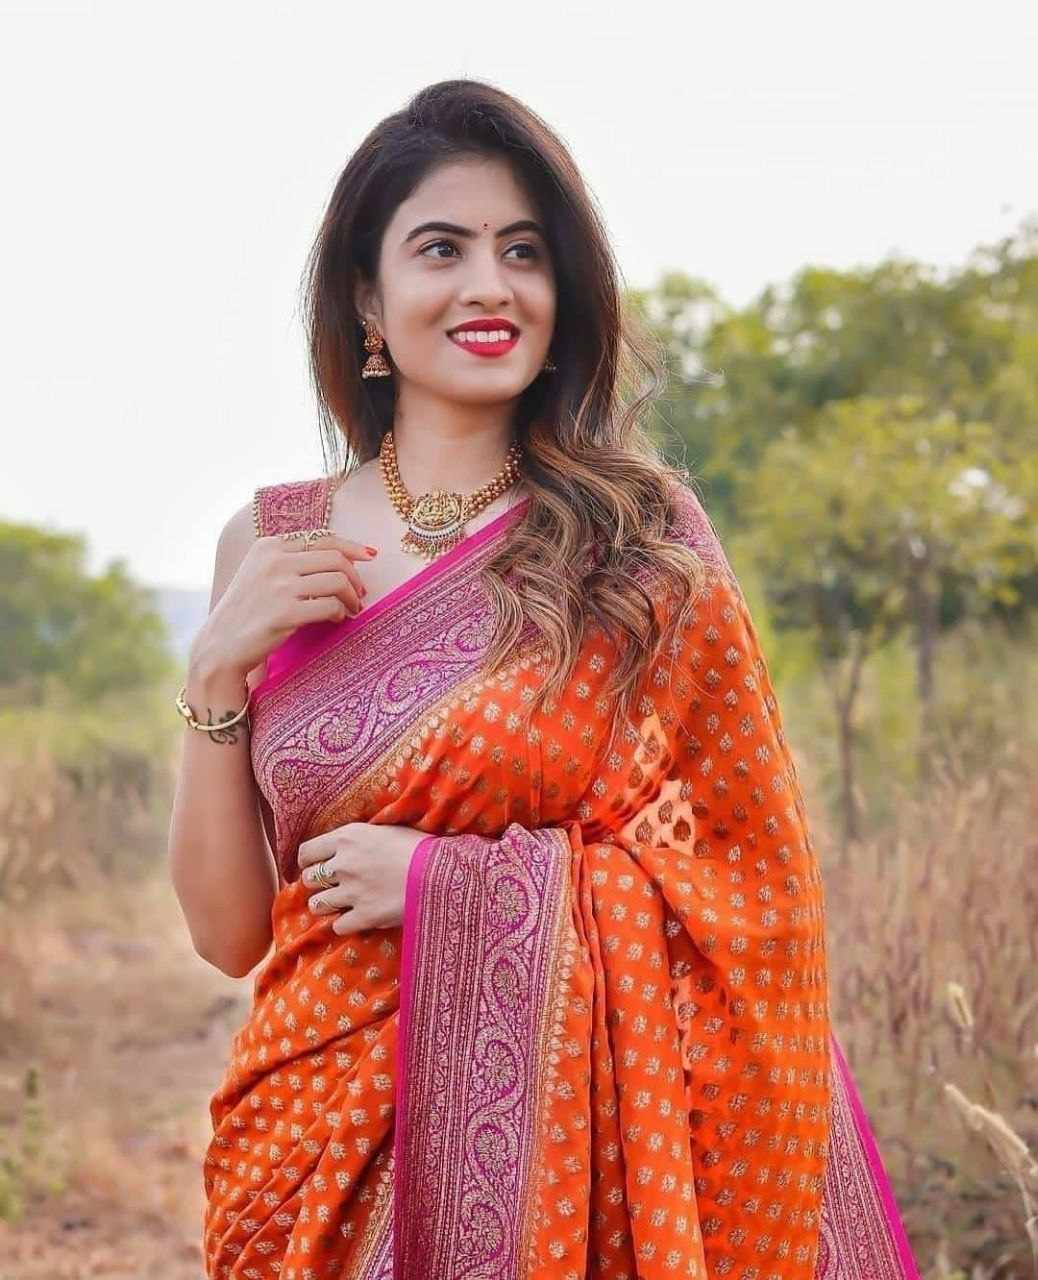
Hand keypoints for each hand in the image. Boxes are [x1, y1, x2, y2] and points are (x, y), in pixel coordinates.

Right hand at [195, 531, 378, 682]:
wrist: (221, 644)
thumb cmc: (247, 610)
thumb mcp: (261, 573)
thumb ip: (291, 560)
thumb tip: (340, 558)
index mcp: (269, 546)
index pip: (322, 538)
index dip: (351, 547)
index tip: (370, 555)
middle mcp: (274, 560)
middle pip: (335, 558)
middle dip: (355, 576)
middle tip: (360, 593)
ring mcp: (279, 586)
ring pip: (337, 581)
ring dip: (351, 597)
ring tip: (352, 609)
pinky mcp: (285, 612)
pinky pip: (330, 606)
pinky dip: (340, 613)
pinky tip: (337, 619)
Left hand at [297, 822, 426, 934]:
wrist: (441, 873)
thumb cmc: (419, 847)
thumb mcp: (385, 830)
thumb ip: (359, 839)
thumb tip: (343, 846)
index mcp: (347, 838)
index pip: (306, 852)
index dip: (309, 862)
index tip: (316, 866)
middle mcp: (344, 864)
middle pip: (308, 879)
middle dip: (318, 884)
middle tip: (334, 885)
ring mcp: (352, 892)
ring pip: (317, 905)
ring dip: (326, 906)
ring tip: (342, 903)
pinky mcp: (364, 916)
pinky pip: (338, 926)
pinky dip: (345, 924)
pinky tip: (358, 918)